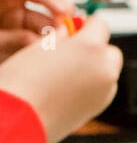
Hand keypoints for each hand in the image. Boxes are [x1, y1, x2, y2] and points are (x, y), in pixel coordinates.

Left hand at [0, 0, 70, 60]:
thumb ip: (11, 39)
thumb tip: (37, 44)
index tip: (64, 12)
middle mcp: (11, 2)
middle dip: (61, 7)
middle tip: (71, 24)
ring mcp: (19, 17)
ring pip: (48, 17)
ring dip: (59, 27)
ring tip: (66, 40)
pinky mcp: (26, 33)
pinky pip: (44, 34)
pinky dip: (54, 40)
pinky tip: (60, 47)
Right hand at [0, 16, 122, 142]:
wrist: (20, 117)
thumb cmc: (23, 81)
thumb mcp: (39, 46)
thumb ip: (61, 36)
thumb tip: (69, 31)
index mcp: (90, 47)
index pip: (100, 25)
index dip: (87, 24)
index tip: (77, 27)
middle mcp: (105, 68)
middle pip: (109, 50)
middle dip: (94, 48)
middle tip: (71, 51)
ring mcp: (106, 90)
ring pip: (108, 70)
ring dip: (95, 67)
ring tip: (66, 71)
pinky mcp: (101, 106)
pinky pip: (103, 88)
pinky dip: (92, 84)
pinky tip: (68, 87)